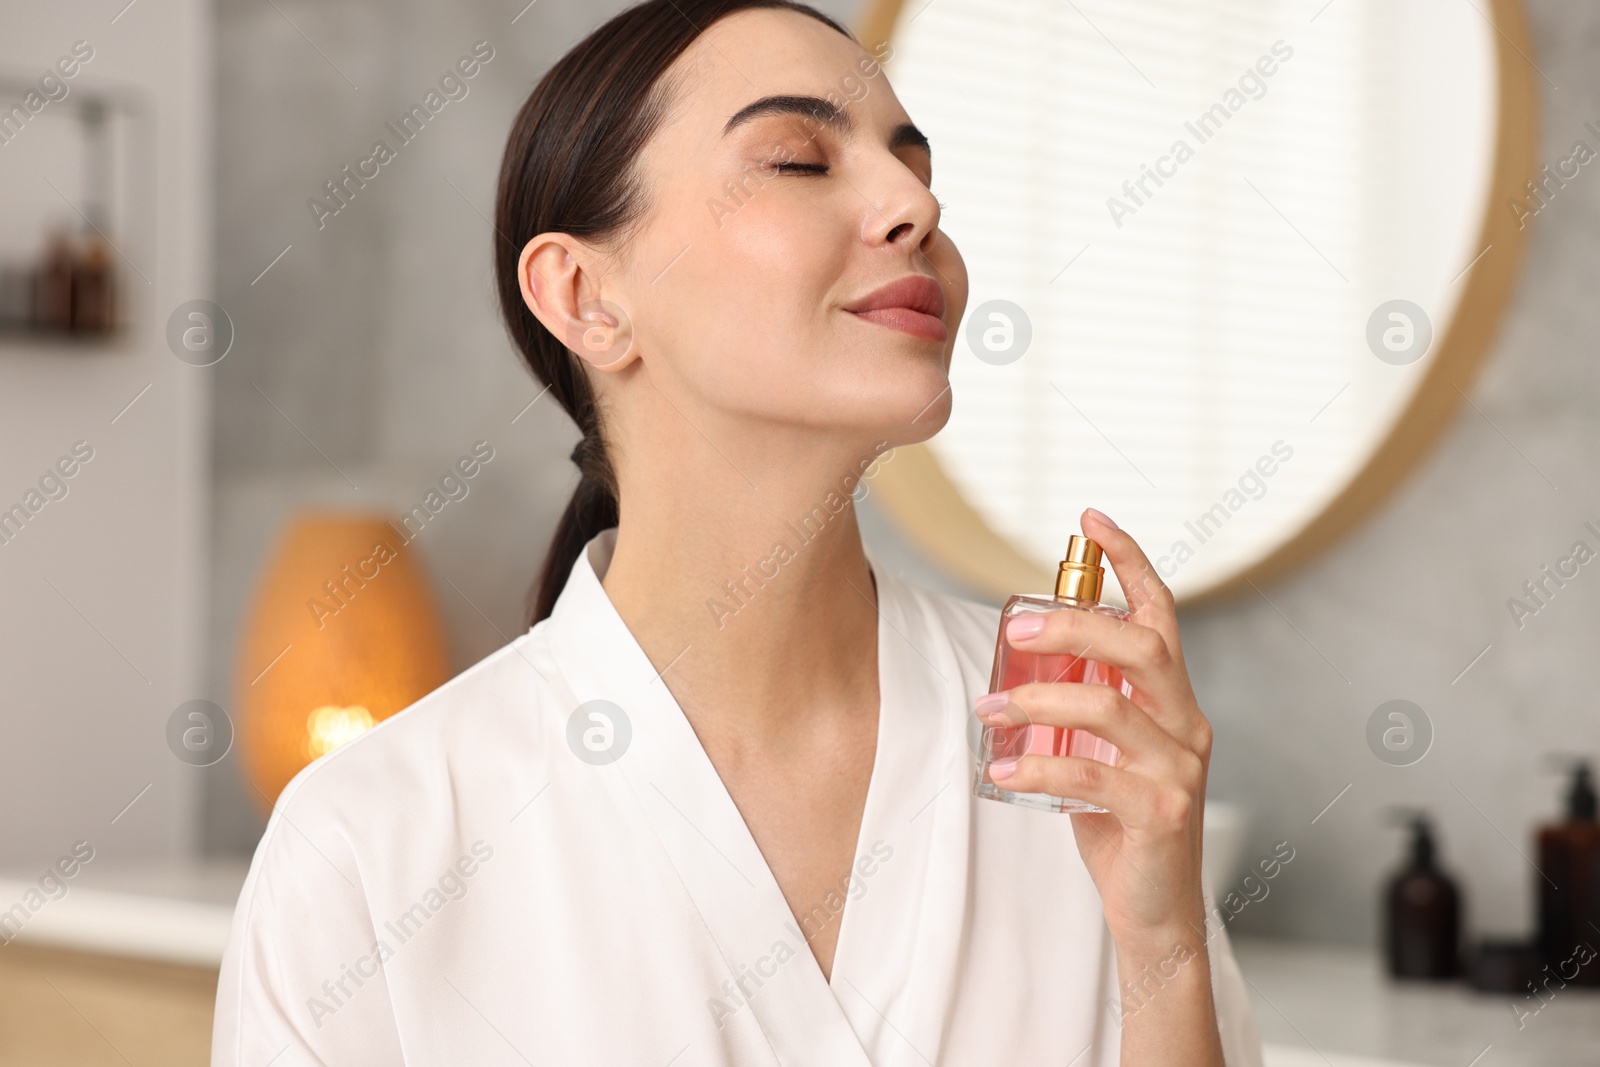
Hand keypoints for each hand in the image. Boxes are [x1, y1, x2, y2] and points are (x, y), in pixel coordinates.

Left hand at [977, 508, 1211, 950]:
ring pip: (1110, 708)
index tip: (1091, 519)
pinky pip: (1090, 778)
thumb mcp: (1105, 753)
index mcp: (1174, 701)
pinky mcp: (1161, 812)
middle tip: (1016, 622)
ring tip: (989, 706)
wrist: (1155, 910)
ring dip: (1039, 698)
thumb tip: (1020, 666)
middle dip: (1075, 623)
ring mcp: (1179, 769)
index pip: (1160, 614)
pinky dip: (1036, 768)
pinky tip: (999, 767)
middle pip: (1141, 646)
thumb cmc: (1122, 825)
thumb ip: (1085, 708)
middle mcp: (1187, 725)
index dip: (1130, 561)